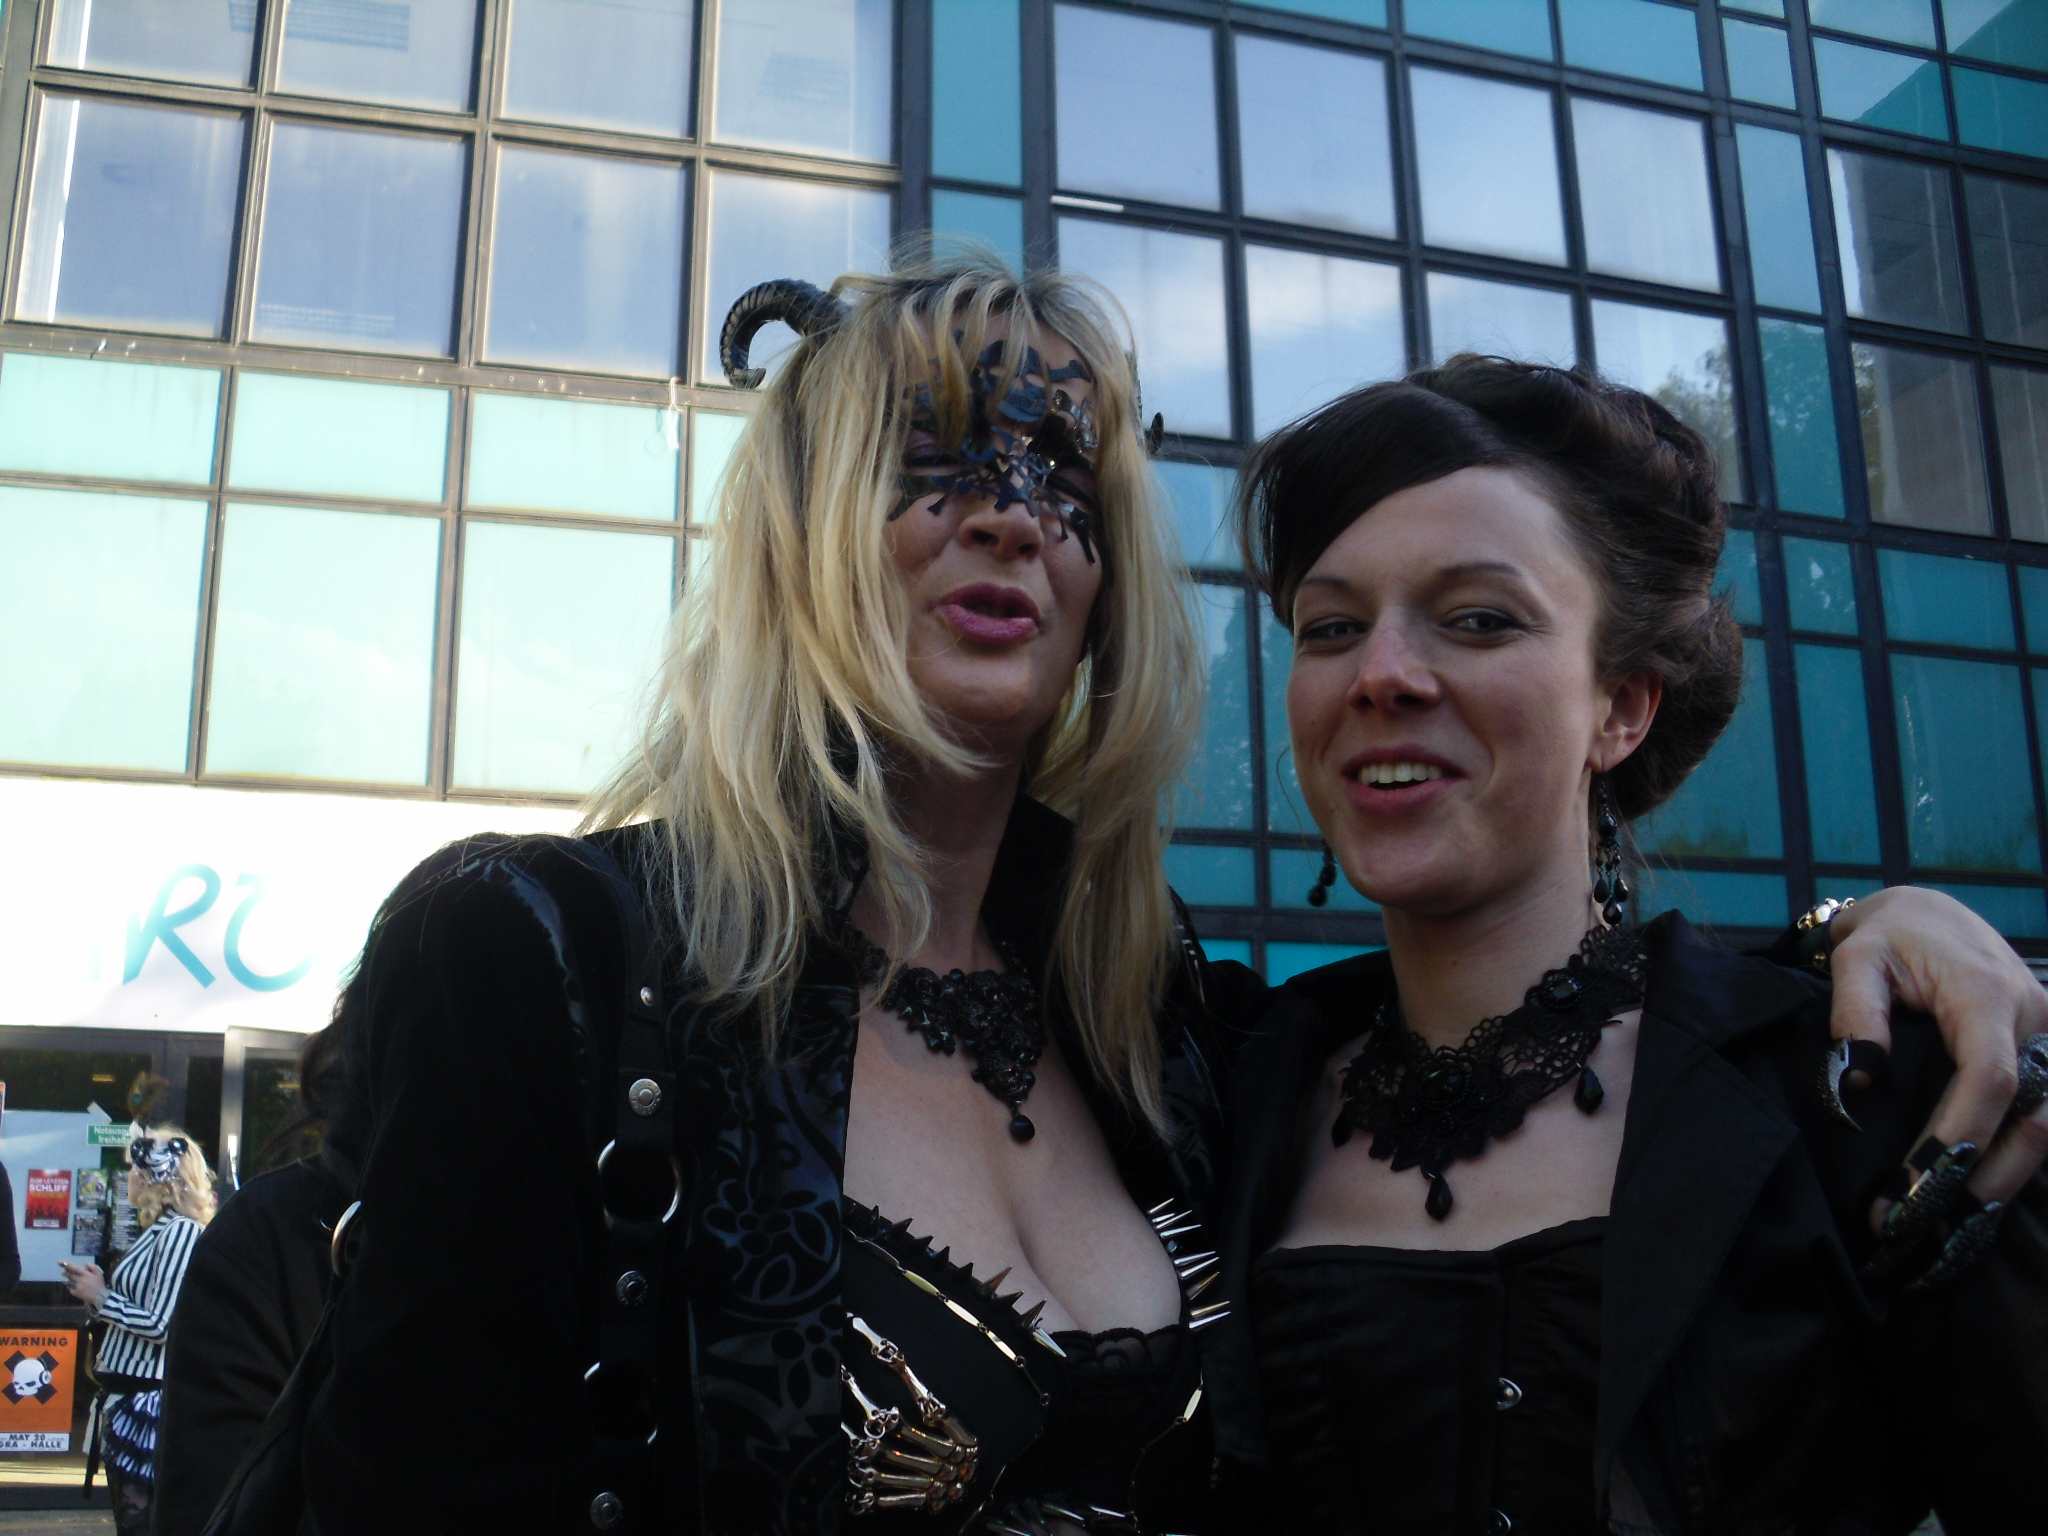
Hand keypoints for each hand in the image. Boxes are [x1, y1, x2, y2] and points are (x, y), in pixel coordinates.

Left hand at [58, 1259, 104, 1308]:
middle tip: (63, 1272)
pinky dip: (70, 1286)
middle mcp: (80, 1280)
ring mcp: (77, 1287)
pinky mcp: (75, 1293)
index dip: (68, 1265)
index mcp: (86, 1274)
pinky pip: (70, 1288)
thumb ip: (93, 1267)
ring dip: (67, 1280)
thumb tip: (85, 1264)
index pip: (75, 1268)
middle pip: (70, 1275)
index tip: (60, 1262)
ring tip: (68, 1279)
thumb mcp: (99, 1273)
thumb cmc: (99, 1284)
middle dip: (65, 1273)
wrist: (99, 1296)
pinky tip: (73, 1286)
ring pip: (69, 1281)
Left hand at [1826, 888, 2047, 1225]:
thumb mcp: (1856, 957)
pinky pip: (2041, 1124)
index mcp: (1988, 995)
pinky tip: (1968, 1206)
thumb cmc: (1891, 938)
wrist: (1934, 917)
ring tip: (1940, 1231)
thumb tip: (1860, 1083)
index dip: (1959, 1134)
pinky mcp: (2047, 1061)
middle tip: (1915, 1223)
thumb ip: (1854, 1013)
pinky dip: (2011, 1167)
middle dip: (1979, 1179)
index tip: (1917, 1181)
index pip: (1989, 1077)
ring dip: (1999, 1186)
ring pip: (2045, 1131)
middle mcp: (2035, 1021)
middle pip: (2031, 1118)